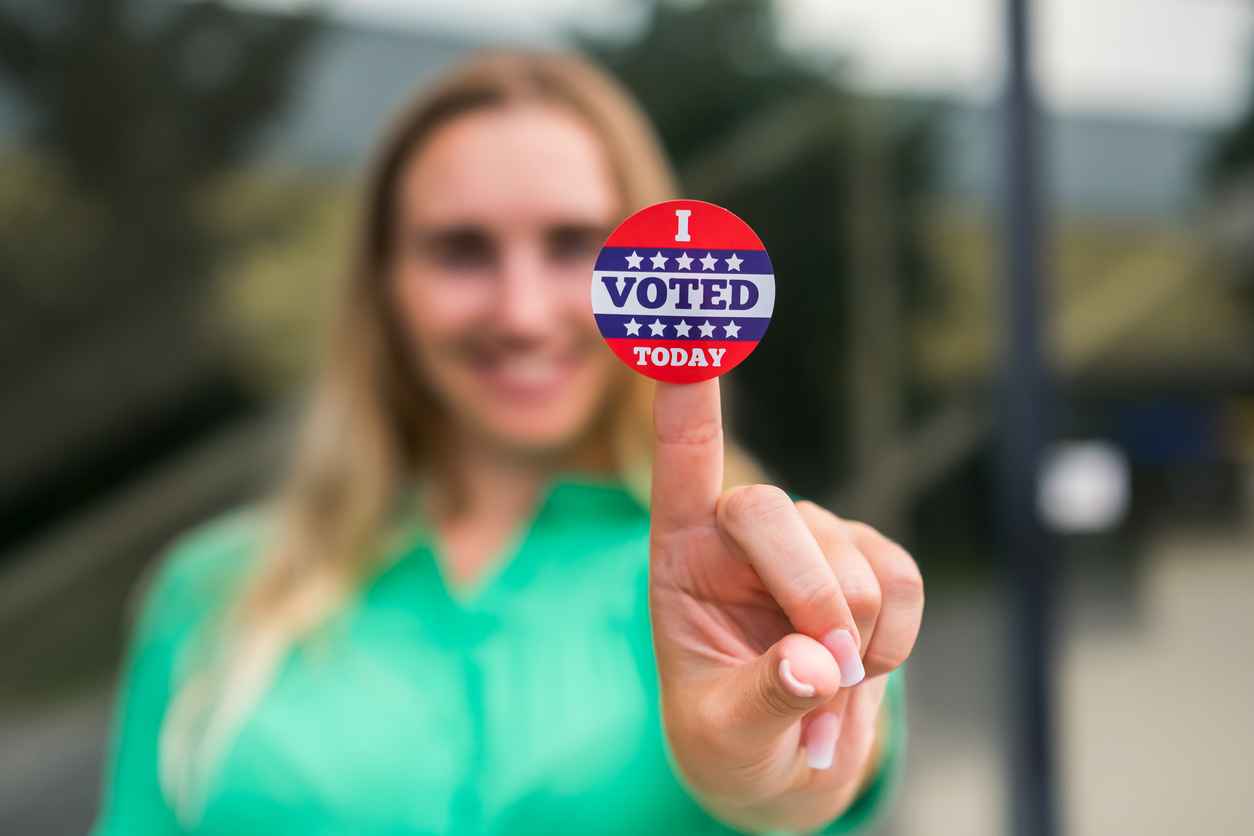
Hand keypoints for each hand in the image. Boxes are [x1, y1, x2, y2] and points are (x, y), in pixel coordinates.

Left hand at [648, 379, 923, 833]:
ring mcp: (809, 538)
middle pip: (775, 510)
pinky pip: (904, 582)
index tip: (687, 314)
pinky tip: (865, 669)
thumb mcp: (727, 738)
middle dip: (811, 600)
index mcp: (680, 555)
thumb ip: (764, 699)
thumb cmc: (730, 742)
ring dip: (857, 644)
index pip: (680, 457)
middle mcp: (740, 531)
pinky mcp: (867, 556)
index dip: (687, 389)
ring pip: (852, 560)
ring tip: (826, 698)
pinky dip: (897, 641)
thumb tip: (820, 665)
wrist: (786, 762)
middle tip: (827, 682)